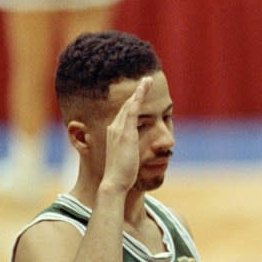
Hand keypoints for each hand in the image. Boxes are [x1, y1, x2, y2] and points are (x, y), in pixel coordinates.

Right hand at [101, 77, 151, 192]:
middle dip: (135, 92)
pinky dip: (138, 96)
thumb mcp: (126, 158)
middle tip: (145, 80)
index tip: (138, 94)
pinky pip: (133, 109)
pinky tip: (145, 87)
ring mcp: (119, 129)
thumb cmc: (122, 174)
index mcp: (114, 134)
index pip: (125, 114)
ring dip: (138, 90)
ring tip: (147, 80)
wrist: (114, 182)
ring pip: (130, 104)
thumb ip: (129, 152)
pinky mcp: (126, 132)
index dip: (131, 103)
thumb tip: (133, 153)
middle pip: (126, 105)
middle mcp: (114, 128)